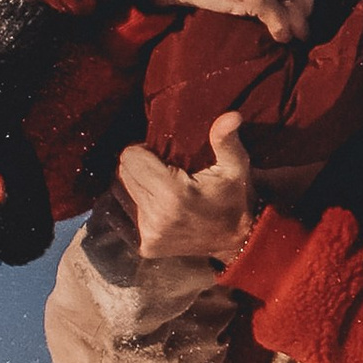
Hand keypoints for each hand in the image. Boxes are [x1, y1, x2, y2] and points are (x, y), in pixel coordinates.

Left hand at [113, 114, 255, 262]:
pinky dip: (143, 205)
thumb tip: (231, 115)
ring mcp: (149, 235)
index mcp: (172, 195)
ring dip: (140, 185)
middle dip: (139, 166)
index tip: (161, 154)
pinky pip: (131, 214)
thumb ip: (226, 140)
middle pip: (124, 174)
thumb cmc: (235, 197)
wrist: (238, 240)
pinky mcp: (146, 246)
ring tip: (163, 185)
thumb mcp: (235, 166)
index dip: (143, 150)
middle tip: (163, 168)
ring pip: (125, 193)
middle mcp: (156, 217)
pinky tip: (162, 206)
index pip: (131, 158)